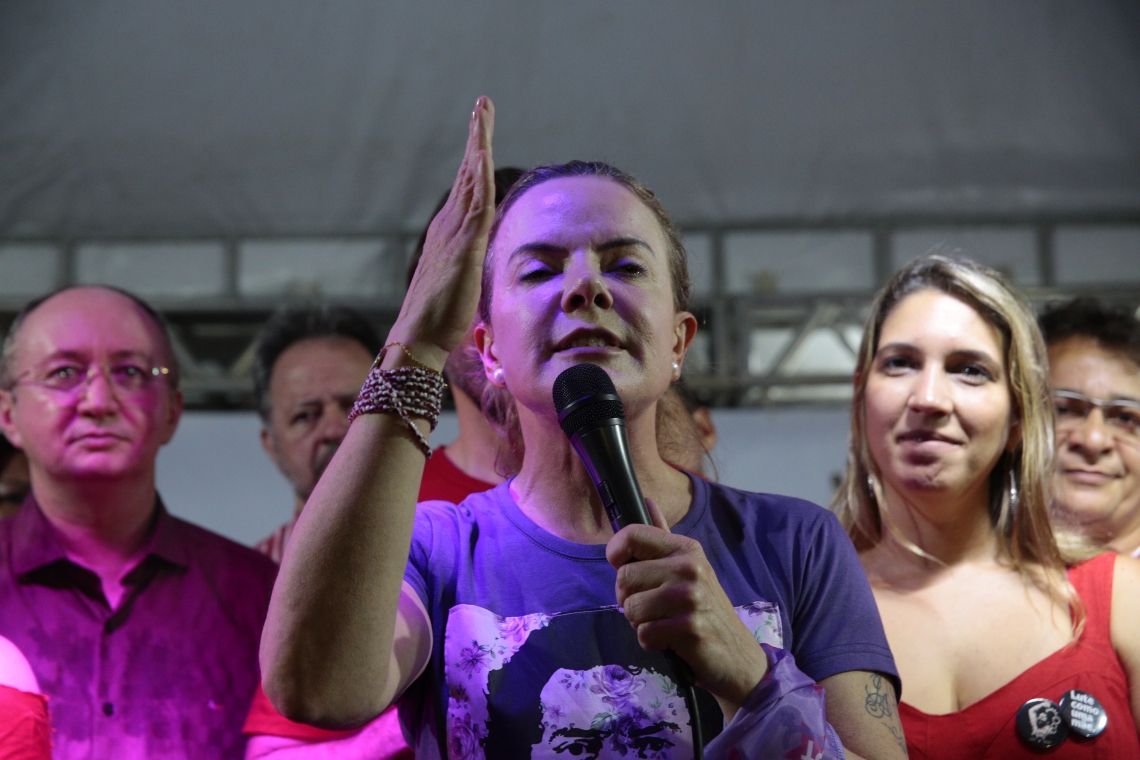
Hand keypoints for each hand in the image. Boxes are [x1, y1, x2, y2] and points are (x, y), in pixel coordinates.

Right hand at [388, 97, 495, 370]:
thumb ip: (467, 267)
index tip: (481, 134)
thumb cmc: (437, 322)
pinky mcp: (463, 247)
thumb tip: (475, 265)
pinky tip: (485, 156)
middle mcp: (447, 226)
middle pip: (466, 173)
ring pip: (470, 180)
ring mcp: (453, 234)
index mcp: (447, 234)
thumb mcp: (458, 285)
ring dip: (478, 145)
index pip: (466, 189)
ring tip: (482, 114)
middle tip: (482, 105)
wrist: (417, 338)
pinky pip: (476, 205)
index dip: (474, 159)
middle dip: (475, 138)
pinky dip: (480, 177)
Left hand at [607, 499, 768, 718]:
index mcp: (685, 549)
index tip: (622, 567)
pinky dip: (652, 642)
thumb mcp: (689, 567)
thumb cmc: (705, 609)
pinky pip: (644, 634)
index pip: (632, 534)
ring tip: (664, 622)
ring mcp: (691, 597)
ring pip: (631, 609)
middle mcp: (689, 567)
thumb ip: (663, 536)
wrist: (737, 654)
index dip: (616, 553)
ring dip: (640, 623)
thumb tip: (646, 501)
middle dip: (629, 599)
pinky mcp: (691, 627)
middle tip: (653, 607)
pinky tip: (671, 640)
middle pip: (624, 578)